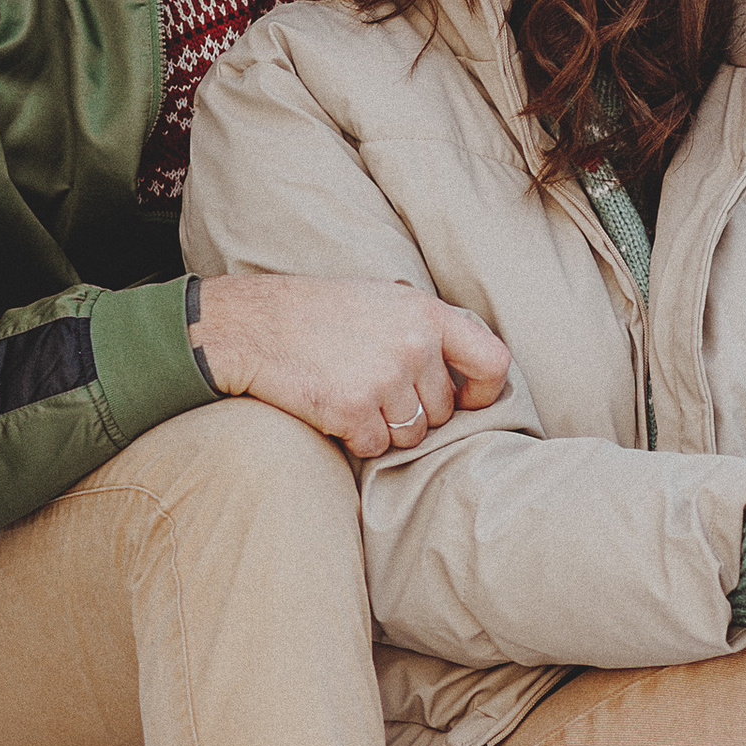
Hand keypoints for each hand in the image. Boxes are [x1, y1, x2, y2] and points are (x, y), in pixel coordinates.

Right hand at [193, 272, 510, 460]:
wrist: (252, 324)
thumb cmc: (318, 312)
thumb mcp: (382, 299)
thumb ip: (427, 327)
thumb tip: (469, 365)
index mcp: (426, 314)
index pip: (493, 363)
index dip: (482, 392)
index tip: (463, 401)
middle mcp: (412, 345)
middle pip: (443, 411)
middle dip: (415, 413)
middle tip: (374, 389)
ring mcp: (383, 378)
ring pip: (412, 436)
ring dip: (385, 428)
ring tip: (352, 393)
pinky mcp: (353, 409)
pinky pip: (376, 446)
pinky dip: (356, 438)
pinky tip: (333, 407)